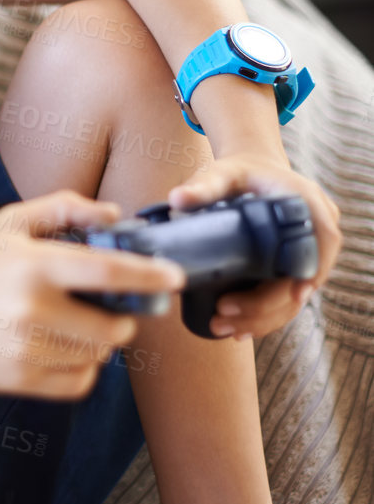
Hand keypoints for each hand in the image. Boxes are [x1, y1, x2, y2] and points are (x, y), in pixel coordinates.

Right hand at [0, 190, 186, 397]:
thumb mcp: (8, 224)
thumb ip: (62, 209)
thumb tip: (114, 214)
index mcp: (36, 266)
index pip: (110, 272)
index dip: (149, 275)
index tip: (174, 277)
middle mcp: (34, 311)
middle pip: (113, 329)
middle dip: (122, 320)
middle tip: (112, 311)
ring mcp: (25, 350)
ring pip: (95, 358)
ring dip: (97, 345)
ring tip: (72, 328)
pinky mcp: (17, 380)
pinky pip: (76, 383)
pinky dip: (81, 370)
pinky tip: (62, 351)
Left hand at [166, 151, 341, 340]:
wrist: (250, 175)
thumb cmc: (239, 173)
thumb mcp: (222, 173)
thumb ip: (204, 185)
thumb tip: (178, 200)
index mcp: (307, 204)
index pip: (324, 240)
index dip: (313, 269)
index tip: (292, 294)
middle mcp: (314, 232)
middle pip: (304, 278)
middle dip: (267, 305)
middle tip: (225, 312)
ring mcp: (304, 255)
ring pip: (294, 297)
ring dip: (262, 319)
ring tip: (224, 327)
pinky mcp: (290, 270)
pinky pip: (285, 299)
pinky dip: (265, 318)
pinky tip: (239, 331)